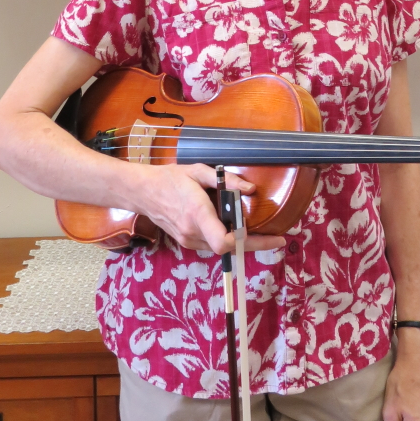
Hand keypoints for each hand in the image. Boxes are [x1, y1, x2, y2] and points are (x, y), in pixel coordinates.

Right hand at [133, 163, 285, 256]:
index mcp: (198, 213)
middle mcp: (193, 232)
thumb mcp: (199, 171)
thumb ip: (227, 180)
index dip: (246, 241)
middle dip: (253, 243)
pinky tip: (232, 228)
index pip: (224, 242)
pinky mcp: (186, 242)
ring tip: (258, 231)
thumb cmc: (171, 178)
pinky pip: (211, 244)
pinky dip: (225, 238)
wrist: (143, 192)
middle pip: (229, 248)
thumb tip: (251, 189)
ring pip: (221, 248)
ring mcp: (188, 240)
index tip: (265, 233)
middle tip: (276, 238)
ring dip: (239, 241)